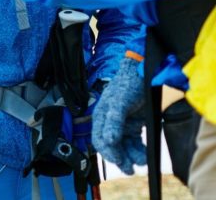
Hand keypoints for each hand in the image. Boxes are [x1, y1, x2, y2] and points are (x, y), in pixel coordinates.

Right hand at [92, 57, 146, 174]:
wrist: (143, 74)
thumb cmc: (128, 85)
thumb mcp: (119, 102)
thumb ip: (114, 121)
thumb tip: (108, 140)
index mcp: (101, 116)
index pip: (99, 139)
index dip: (108, 152)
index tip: (118, 161)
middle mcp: (109, 122)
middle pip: (112, 146)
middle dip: (120, 158)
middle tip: (129, 169)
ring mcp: (122, 124)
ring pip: (124, 145)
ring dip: (131, 155)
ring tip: (141, 161)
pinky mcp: (134, 125)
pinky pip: (134, 141)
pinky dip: (138, 149)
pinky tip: (144, 154)